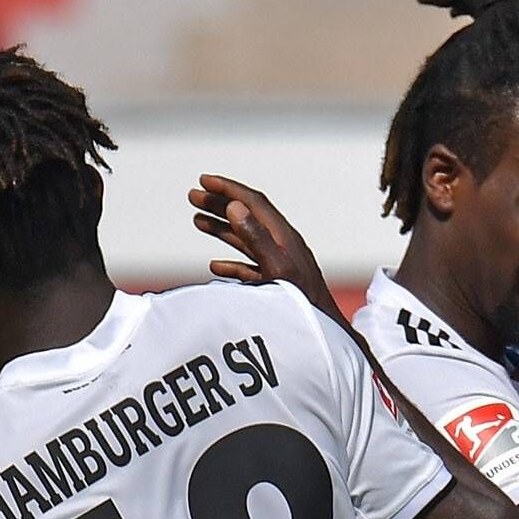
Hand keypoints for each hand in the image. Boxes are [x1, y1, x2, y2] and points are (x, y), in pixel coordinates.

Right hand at [191, 176, 336, 313]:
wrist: (325, 337)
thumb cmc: (304, 305)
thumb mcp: (278, 268)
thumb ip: (257, 238)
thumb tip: (235, 207)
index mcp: (284, 238)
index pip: (254, 203)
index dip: (228, 189)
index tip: (204, 181)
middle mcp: (282, 247)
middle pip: (247, 217)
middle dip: (219, 204)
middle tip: (193, 197)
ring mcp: (280, 266)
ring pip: (246, 240)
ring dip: (221, 228)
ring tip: (197, 221)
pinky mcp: (276, 285)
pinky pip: (250, 268)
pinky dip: (231, 263)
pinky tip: (215, 266)